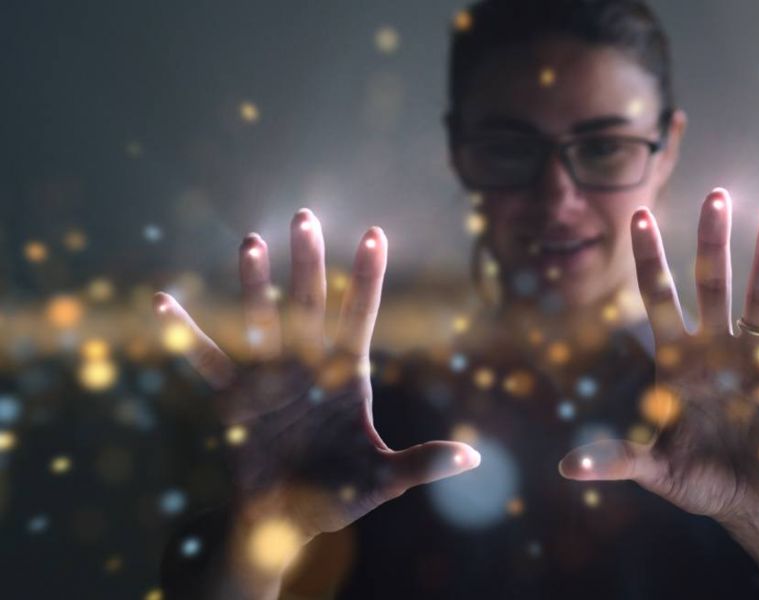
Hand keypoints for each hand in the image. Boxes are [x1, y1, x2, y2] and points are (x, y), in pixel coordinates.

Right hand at [154, 209, 480, 543]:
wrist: (286, 521)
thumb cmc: (341, 493)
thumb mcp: (385, 480)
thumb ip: (423, 464)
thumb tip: (472, 455)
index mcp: (347, 376)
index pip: (360, 317)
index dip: (366, 279)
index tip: (374, 234)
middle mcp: (308, 366)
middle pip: (309, 306)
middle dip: (308, 264)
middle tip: (304, 217)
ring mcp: (269, 379)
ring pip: (261, 323)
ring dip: (253, 286)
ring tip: (250, 244)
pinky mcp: (233, 400)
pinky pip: (207, 363)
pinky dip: (186, 335)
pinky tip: (164, 302)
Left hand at [558, 189, 758, 539]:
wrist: (745, 502)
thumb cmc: (696, 477)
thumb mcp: (653, 469)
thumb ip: (617, 459)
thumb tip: (568, 468)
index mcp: (676, 361)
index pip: (658, 299)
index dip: (650, 260)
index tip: (638, 216)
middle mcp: (714, 349)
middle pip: (711, 285)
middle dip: (711, 242)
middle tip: (716, 195)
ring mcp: (753, 360)